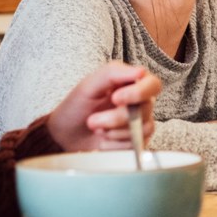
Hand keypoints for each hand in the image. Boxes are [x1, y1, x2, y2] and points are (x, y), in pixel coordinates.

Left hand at [46, 62, 161, 152]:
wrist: (64, 136)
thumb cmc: (75, 108)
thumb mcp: (88, 86)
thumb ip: (112, 73)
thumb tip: (140, 71)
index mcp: (130, 84)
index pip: (152, 84)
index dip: (138, 92)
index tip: (115, 99)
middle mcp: (139, 102)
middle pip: (146, 109)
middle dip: (117, 118)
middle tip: (94, 120)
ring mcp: (138, 122)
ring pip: (143, 128)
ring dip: (114, 132)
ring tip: (97, 130)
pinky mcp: (135, 141)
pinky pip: (136, 144)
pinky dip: (116, 144)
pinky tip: (104, 140)